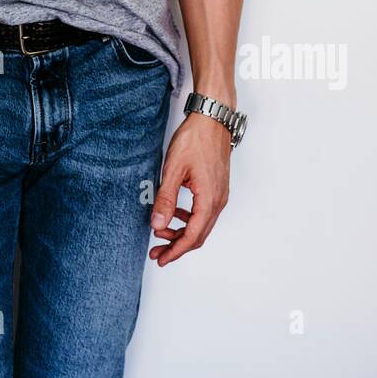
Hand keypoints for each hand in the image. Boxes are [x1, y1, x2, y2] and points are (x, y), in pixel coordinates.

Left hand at [148, 110, 230, 265]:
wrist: (212, 119)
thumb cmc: (195, 139)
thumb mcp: (174, 169)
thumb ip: (166, 199)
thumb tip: (158, 224)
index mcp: (209, 199)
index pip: (193, 236)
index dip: (176, 250)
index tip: (161, 258)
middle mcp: (218, 201)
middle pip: (199, 235)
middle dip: (176, 246)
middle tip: (157, 252)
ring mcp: (220, 195)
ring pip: (201, 225)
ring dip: (182, 233)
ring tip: (161, 232)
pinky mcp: (217, 188)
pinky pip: (204, 213)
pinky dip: (189, 219)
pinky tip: (175, 215)